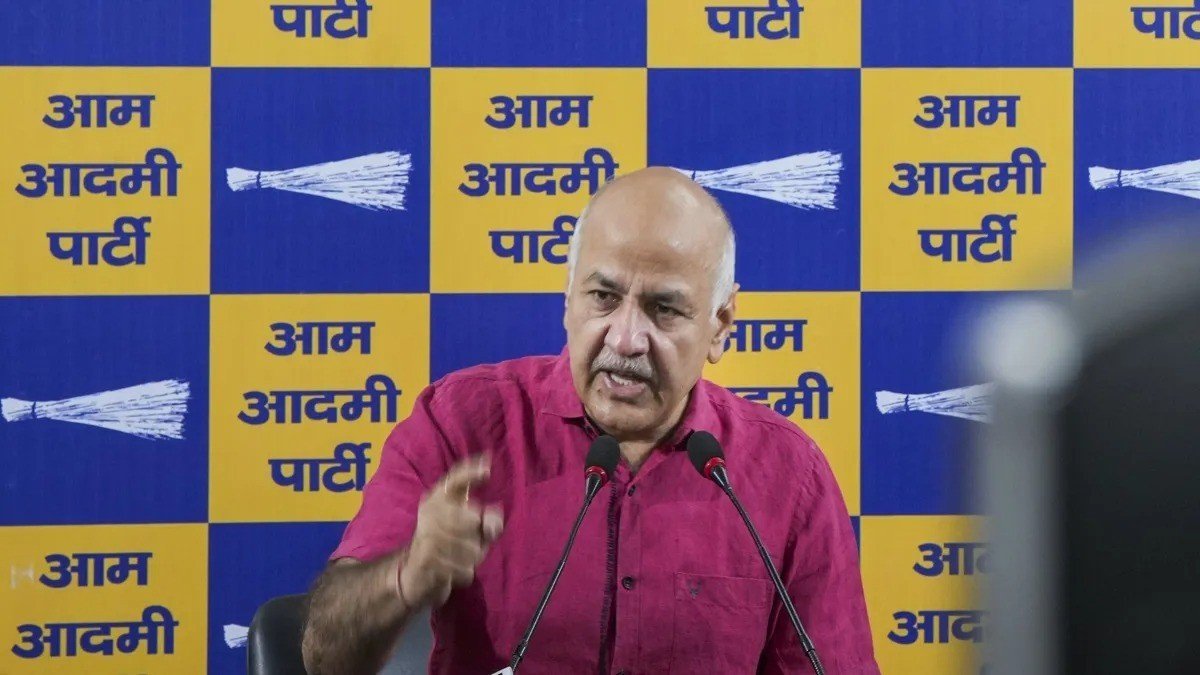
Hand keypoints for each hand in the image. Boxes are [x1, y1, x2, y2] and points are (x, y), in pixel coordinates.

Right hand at [399, 455, 503, 607]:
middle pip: (471, 519)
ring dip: (474, 557)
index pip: (455, 480)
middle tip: (476, 543)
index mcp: (440, 498)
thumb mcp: (473, 529)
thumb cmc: (450, 544)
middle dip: (480, 536)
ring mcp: (425, 534)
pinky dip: (465, 572)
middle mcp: (430, 512)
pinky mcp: (424, 558)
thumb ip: (488, 522)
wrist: (415, 572)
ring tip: (466, 558)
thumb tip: (492, 524)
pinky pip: (461, 567)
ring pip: (469, 546)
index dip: (470, 473)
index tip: (487, 470)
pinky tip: (459, 571)